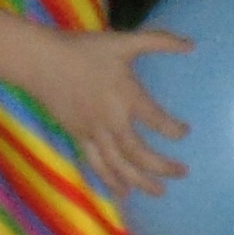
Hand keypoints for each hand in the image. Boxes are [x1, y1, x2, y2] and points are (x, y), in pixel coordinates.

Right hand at [35, 26, 187, 196]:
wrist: (41, 62)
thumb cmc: (85, 50)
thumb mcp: (124, 41)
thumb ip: (159, 41)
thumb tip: (192, 45)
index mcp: (126, 97)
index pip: (157, 121)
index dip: (173, 130)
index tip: (185, 133)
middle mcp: (111, 121)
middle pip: (139, 153)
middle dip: (162, 166)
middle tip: (182, 173)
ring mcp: (93, 132)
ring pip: (118, 165)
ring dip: (139, 181)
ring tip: (158, 193)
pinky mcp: (78, 137)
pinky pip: (96, 164)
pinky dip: (110, 180)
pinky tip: (122, 192)